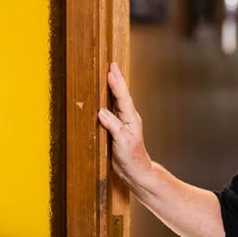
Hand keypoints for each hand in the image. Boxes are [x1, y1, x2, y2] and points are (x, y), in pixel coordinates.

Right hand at [98, 62, 152, 186]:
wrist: (135, 171)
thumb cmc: (132, 158)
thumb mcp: (122, 142)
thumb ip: (113, 126)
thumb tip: (101, 112)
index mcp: (131, 119)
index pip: (122, 97)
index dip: (117, 84)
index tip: (111, 71)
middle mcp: (128, 117)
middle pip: (121, 95)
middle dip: (117, 79)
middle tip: (112, 65)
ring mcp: (123, 122)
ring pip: (118, 100)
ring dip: (113, 87)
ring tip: (109, 75)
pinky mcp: (117, 128)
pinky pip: (112, 110)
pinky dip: (109, 100)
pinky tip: (104, 97)